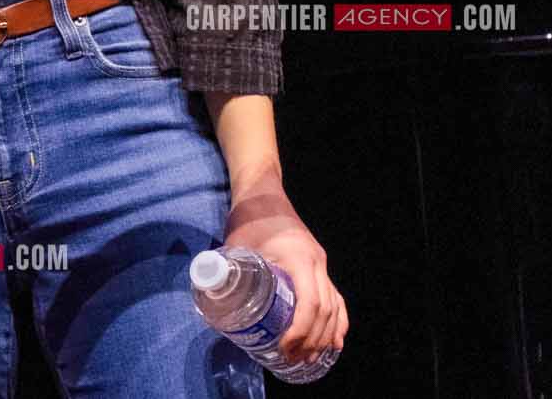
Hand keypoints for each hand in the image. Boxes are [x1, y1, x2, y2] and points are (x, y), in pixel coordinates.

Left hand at [225, 174, 345, 366]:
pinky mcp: (318, 264)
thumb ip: (227, 273)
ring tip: (309, 357)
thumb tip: (213, 306)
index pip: (309, 303)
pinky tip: (334, 341)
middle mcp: (316, 261)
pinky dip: (337, 320)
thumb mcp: (236, 246)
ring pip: (333, 305)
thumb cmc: (248, 218)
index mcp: (298, 258)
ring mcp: (320, 263)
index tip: (284, 348)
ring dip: (324, 335)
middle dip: (311, 340)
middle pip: (324, 310)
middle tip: (292, 359)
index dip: (300, 331)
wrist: (263, 193)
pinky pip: (335, 296)